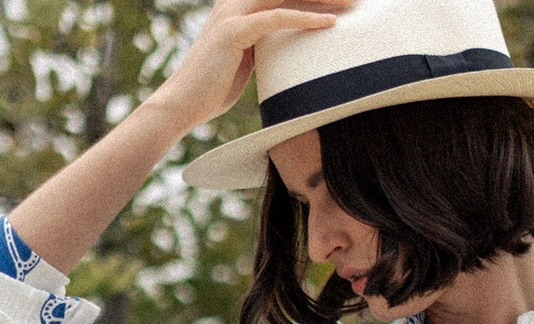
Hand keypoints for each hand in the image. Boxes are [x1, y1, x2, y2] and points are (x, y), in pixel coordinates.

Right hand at [150, 0, 352, 135]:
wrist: (182, 103)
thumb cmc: (213, 89)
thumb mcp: (245, 60)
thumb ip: (263, 46)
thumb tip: (288, 52)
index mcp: (239, 6)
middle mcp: (235, 1)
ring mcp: (233, 13)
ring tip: (351, 4)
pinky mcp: (234, 30)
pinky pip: (277, 17)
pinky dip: (305, 18)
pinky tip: (329, 23)